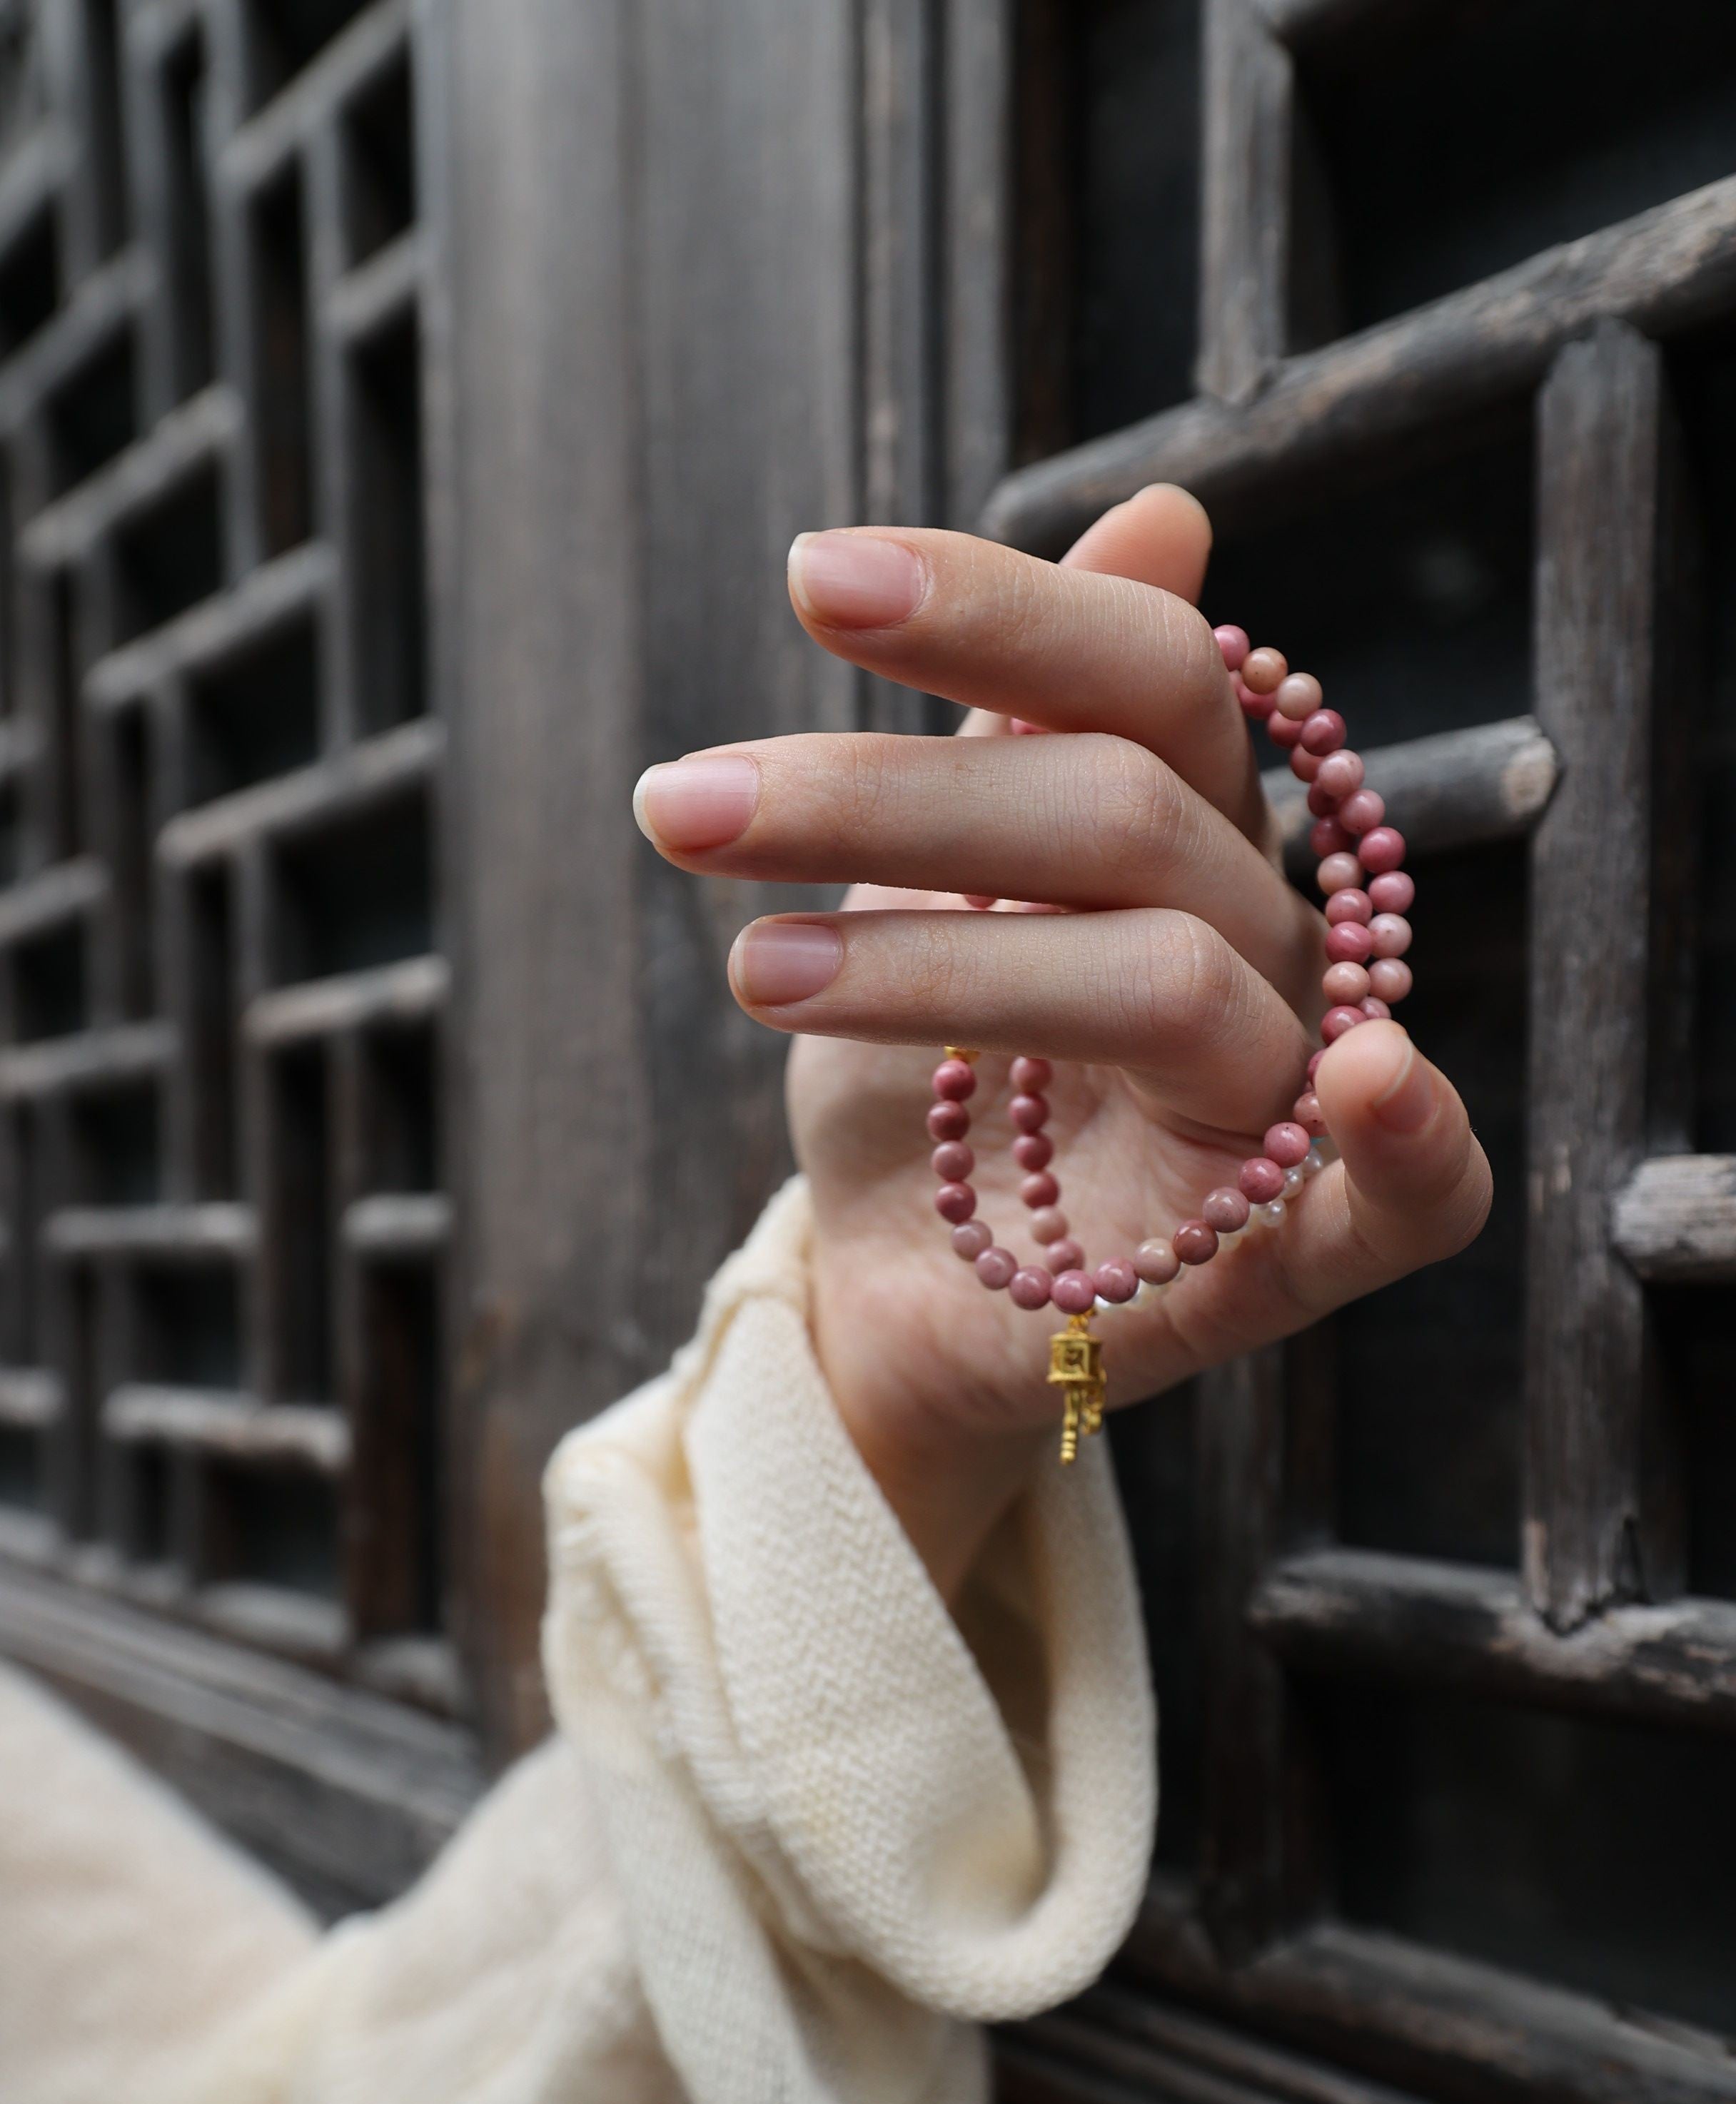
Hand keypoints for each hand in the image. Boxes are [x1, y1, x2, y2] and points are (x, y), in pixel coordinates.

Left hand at [633, 487, 1491, 1594]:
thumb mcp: (944, 879)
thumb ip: (1035, 720)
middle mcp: (1262, 941)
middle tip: (683, 807)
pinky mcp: (1277, 1259)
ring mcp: (1275, 1097)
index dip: (996, 611)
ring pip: (1158, 977)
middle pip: (1121, 813)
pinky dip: (1413, 1145)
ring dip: (938, 963)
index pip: (1146, 675)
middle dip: (886, 799)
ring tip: (749, 970)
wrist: (887, 1287)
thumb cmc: (925, 1075)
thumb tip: (1166, 511)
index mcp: (1195, 830)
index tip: (807, 574)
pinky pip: (1406, 1205)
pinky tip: (1382, 1082)